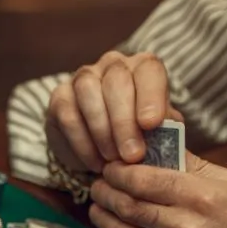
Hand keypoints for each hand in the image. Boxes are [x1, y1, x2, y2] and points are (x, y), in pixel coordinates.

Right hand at [47, 51, 184, 172]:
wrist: (101, 145)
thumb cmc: (136, 134)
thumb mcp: (157, 132)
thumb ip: (163, 131)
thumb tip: (167, 138)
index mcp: (142, 67)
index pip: (148, 69)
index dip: (150, 95)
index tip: (151, 124)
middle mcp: (112, 65)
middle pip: (116, 81)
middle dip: (124, 122)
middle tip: (132, 155)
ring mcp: (83, 78)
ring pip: (88, 93)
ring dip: (102, 130)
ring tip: (112, 160)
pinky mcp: (59, 97)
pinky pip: (68, 116)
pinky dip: (82, 143)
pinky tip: (95, 162)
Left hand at [89, 152, 226, 227]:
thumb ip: (200, 167)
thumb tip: (168, 143)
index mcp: (204, 198)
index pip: (144, 179)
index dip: (119, 172)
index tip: (110, 166)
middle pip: (129, 205)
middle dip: (105, 192)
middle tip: (96, 184)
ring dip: (104, 218)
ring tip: (96, 206)